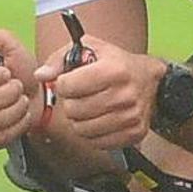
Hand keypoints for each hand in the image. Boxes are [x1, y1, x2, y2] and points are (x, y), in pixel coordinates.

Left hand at [40, 44, 160, 150]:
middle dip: (71, 103)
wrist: (151, 80)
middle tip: (80, 96)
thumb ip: (59, 59)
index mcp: (114, 70)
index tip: (70, 82)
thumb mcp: (90, 49)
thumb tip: (41, 75)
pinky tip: (98, 120)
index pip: (67, 86)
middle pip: (73, 110)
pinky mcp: (134, 134)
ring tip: (89, 108)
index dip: (63, 84)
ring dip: (79, 120)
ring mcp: (131, 117)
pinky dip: (92, 134)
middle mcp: (124, 95)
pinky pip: (96, 143)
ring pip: (82, 129)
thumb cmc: (117, 63)